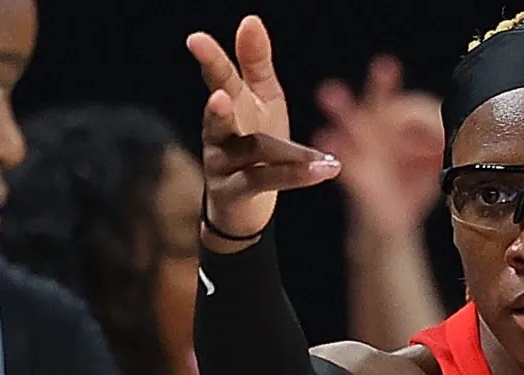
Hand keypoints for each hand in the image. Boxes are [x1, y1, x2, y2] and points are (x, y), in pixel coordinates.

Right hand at [187, 16, 340, 245]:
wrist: (243, 206)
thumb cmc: (255, 147)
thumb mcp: (260, 101)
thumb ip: (255, 64)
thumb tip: (250, 20)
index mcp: (230, 105)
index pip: (219, 78)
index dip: (211, 59)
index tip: (199, 39)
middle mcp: (217, 133)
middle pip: (220, 115)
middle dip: (219, 106)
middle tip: (220, 98)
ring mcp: (222, 164)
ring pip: (252, 151)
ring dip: (283, 151)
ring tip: (299, 151)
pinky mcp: (235, 192)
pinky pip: (267, 180)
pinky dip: (297, 174)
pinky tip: (324, 169)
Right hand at [314, 56, 443, 239]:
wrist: (393, 226)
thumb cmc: (409, 191)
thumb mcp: (436, 165)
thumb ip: (443, 145)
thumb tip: (453, 132)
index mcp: (400, 131)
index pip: (410, 109)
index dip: (422, 115)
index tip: (435, 136)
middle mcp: (381, 137)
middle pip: (380, 105)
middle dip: (381, 85)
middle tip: (385, 66)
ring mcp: (368, 155)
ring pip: (355, 126)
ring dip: (344, 109)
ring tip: (331, 93)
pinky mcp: (358, 178)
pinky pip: (347, 162)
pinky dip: (339, 149)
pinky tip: (327, 136)